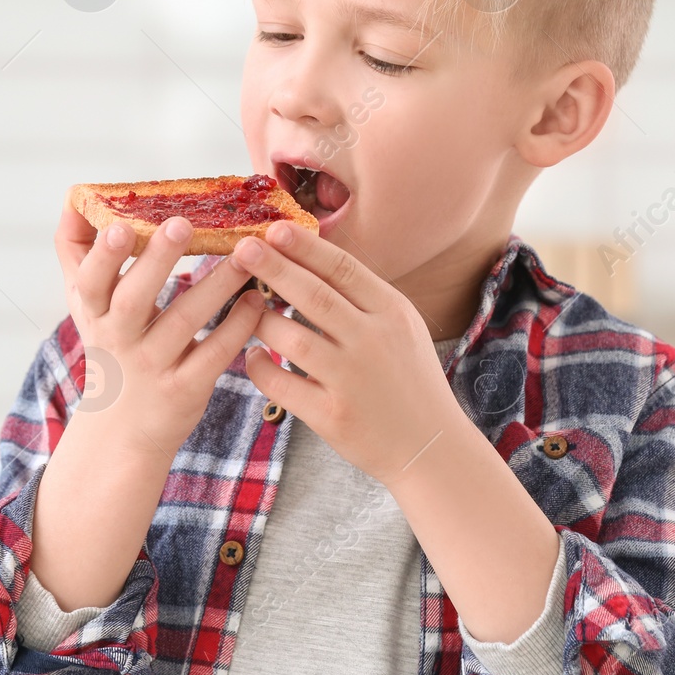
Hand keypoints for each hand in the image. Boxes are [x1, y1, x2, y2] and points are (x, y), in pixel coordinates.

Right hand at [54, 196, 261, 461]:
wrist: (121, 430)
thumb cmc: (111, 347)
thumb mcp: (85, 303)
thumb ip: (77, 250)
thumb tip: (75, 197)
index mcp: (95, 311)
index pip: (90, 280)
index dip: (102, 255)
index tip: (119, 226)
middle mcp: (119, 337)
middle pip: (133, 297)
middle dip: (156, 260)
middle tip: (182, 224)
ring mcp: (152, 365)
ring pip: (185, 320)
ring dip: (217, 285)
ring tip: (246, 254)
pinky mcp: (185, 389)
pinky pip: (214, 353)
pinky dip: (237, 326)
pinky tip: (257, 301)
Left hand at [229, 221, 468, 486]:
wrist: (431, 446)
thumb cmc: (408, 379)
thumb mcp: (401, 327)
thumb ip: (362, 297)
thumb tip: (308, 256)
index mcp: (392, 313)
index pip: (343, 269)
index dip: (305, 247)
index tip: (274, 228)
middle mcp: (374, 342)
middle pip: (315, 296)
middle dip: (275, 268)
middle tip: (243, 247)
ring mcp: (353, 380)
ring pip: (293, 339)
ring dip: (262, 320)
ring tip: (247, 308)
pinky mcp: (333, 416)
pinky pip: (282, 384)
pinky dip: (260, 367)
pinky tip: (252, 356)